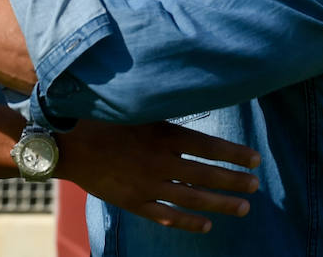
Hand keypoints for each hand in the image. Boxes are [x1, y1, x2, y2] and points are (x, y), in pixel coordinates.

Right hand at [59, 118, 259, 231]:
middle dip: (235, 181)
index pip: (209, 146)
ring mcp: (148, 185)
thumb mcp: (138, 108)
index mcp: (163, 135)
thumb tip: (195, 97)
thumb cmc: (102, 118)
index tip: (255, 160)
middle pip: (206, 175)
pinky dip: (188, 222)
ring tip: (243, 208)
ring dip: (220, 204)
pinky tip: (205, 226)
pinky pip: (166, 216)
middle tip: (255, 186)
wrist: (67, 144)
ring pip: (192, 199)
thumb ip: (165, 110)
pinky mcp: (134, 202)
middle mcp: (160, 163)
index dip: (235, 154)